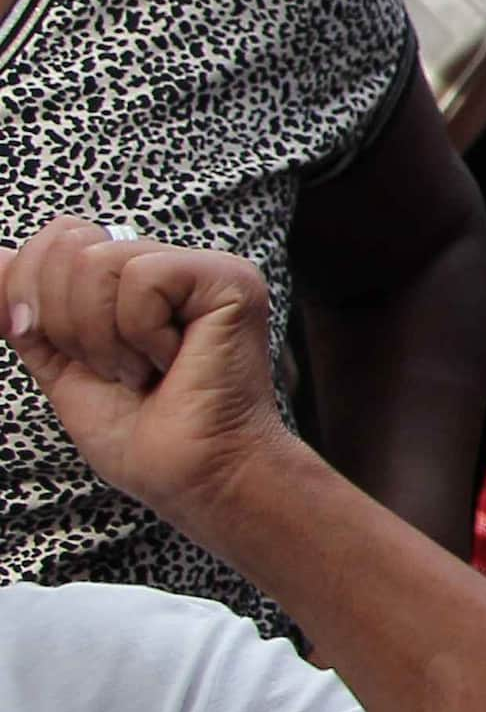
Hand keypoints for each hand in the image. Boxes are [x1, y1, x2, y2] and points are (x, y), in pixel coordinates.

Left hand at [1, 223, 295, 527]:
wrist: (189, 475)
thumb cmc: (137, 431)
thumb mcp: (58, 362)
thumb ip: (28, 311)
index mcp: (134, 279)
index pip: (61, 236)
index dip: (31, 289)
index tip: (58, 351)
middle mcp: (172, 263)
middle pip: (71, 243)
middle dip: (65, 321)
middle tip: (110, 370)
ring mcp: (206, 268)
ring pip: (99, 261)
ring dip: (101, 337)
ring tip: (138, 371)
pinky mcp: (230, 281)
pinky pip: (144, 279)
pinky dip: (139, 334)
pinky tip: (169, 362)